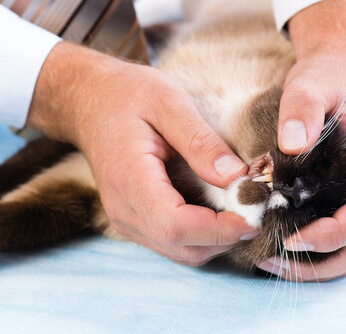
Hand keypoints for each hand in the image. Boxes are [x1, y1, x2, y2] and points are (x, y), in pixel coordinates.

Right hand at [27, 41, 256, 265]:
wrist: (88, 101)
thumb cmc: (126, 95)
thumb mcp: (168, 102)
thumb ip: (201, 141)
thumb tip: (237, 176)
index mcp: (129, 179)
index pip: (176, 226)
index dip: (220, 229)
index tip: (255, 212)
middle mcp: (123, 209)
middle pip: (183, 248)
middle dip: (226, 237)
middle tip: (256, 207)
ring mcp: (125, 218)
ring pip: (180, 251)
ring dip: (216, 238)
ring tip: (241, 206)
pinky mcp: (133, 219)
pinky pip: (172, 241)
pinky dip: (202, 234)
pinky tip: (218, 207)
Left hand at [257, 0, 345, 280]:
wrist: (338, 74)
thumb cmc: (329, 78)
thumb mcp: (313, 82)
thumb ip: (302, 107)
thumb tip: (292, 144)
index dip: (335, 233)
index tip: (293, 239)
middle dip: (322, 260)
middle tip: (274, 262)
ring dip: (319, 264)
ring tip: (272, 264)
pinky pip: (344, 237)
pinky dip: (318, 251)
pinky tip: (282, 249)